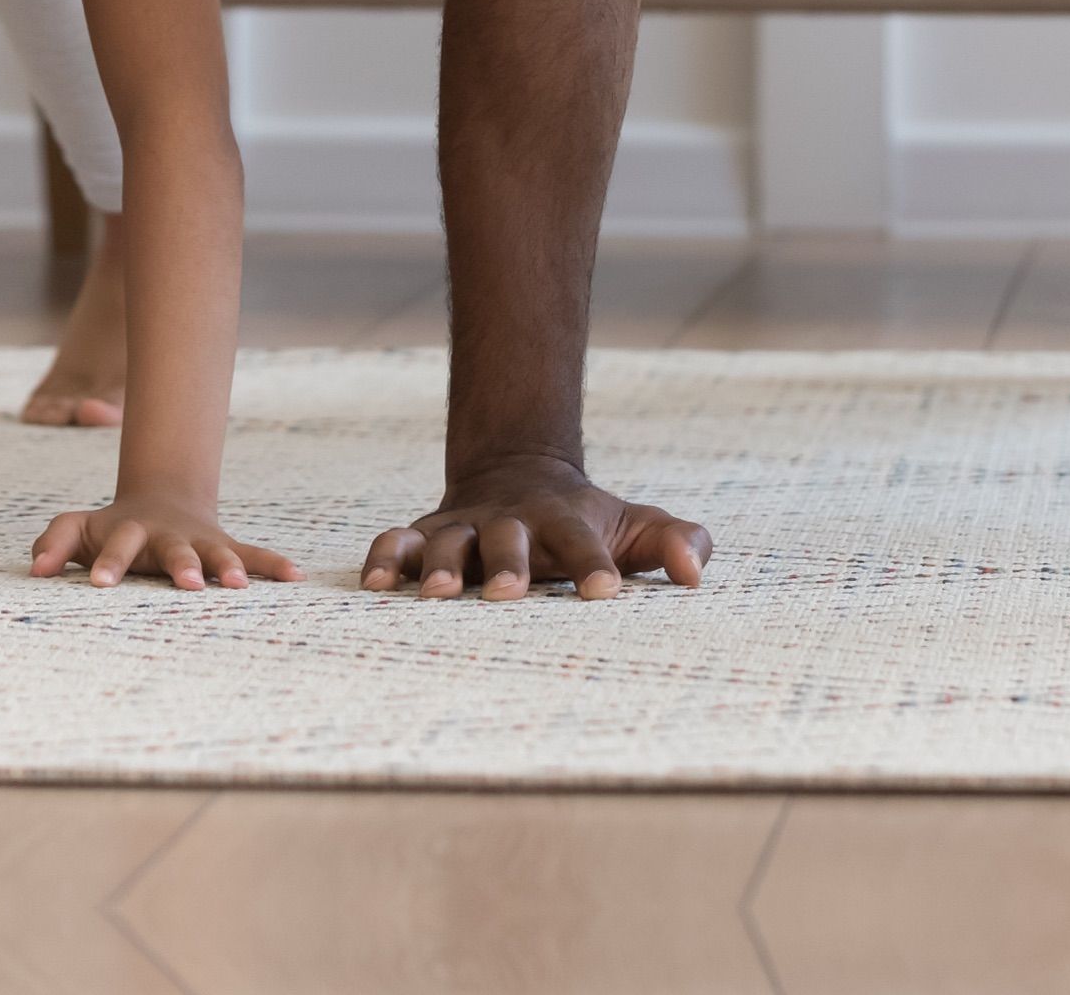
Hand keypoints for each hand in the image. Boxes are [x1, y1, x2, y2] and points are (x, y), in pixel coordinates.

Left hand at [29, 493, 299, 591]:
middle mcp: (169, 535)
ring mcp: (200, 541)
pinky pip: (254, 554)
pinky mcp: (224, 547)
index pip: (117, 546)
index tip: (99, 586)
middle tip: (189, 584)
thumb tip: (35, 572)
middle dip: (182, 565)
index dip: (109, 563)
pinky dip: (274, 564)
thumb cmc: (110, 528)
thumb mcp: (76, 527)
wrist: (163, 499)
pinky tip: (297, 578)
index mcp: (130, 530)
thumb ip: (53, 544)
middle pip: (175, 549)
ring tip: (239, 587)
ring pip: (217, 552)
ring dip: (228, 567)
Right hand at [362, 454, 711, 600]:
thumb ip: (673, 542)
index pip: (584, 542)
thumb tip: (695, 575)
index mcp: (565, 522)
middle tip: (507, 595)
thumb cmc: (585, 521)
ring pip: (447, 541)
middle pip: (508, 538)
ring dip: (438, 565)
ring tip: (433, 596)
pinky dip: (382, 559)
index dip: (595, 565)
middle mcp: (511, 522)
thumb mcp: (633, 526)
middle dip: (507, 565)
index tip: (607, 593)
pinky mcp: (424, 535)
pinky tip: (374, 587)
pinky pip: (395, 542)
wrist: (519, 472)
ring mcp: (464, 527)